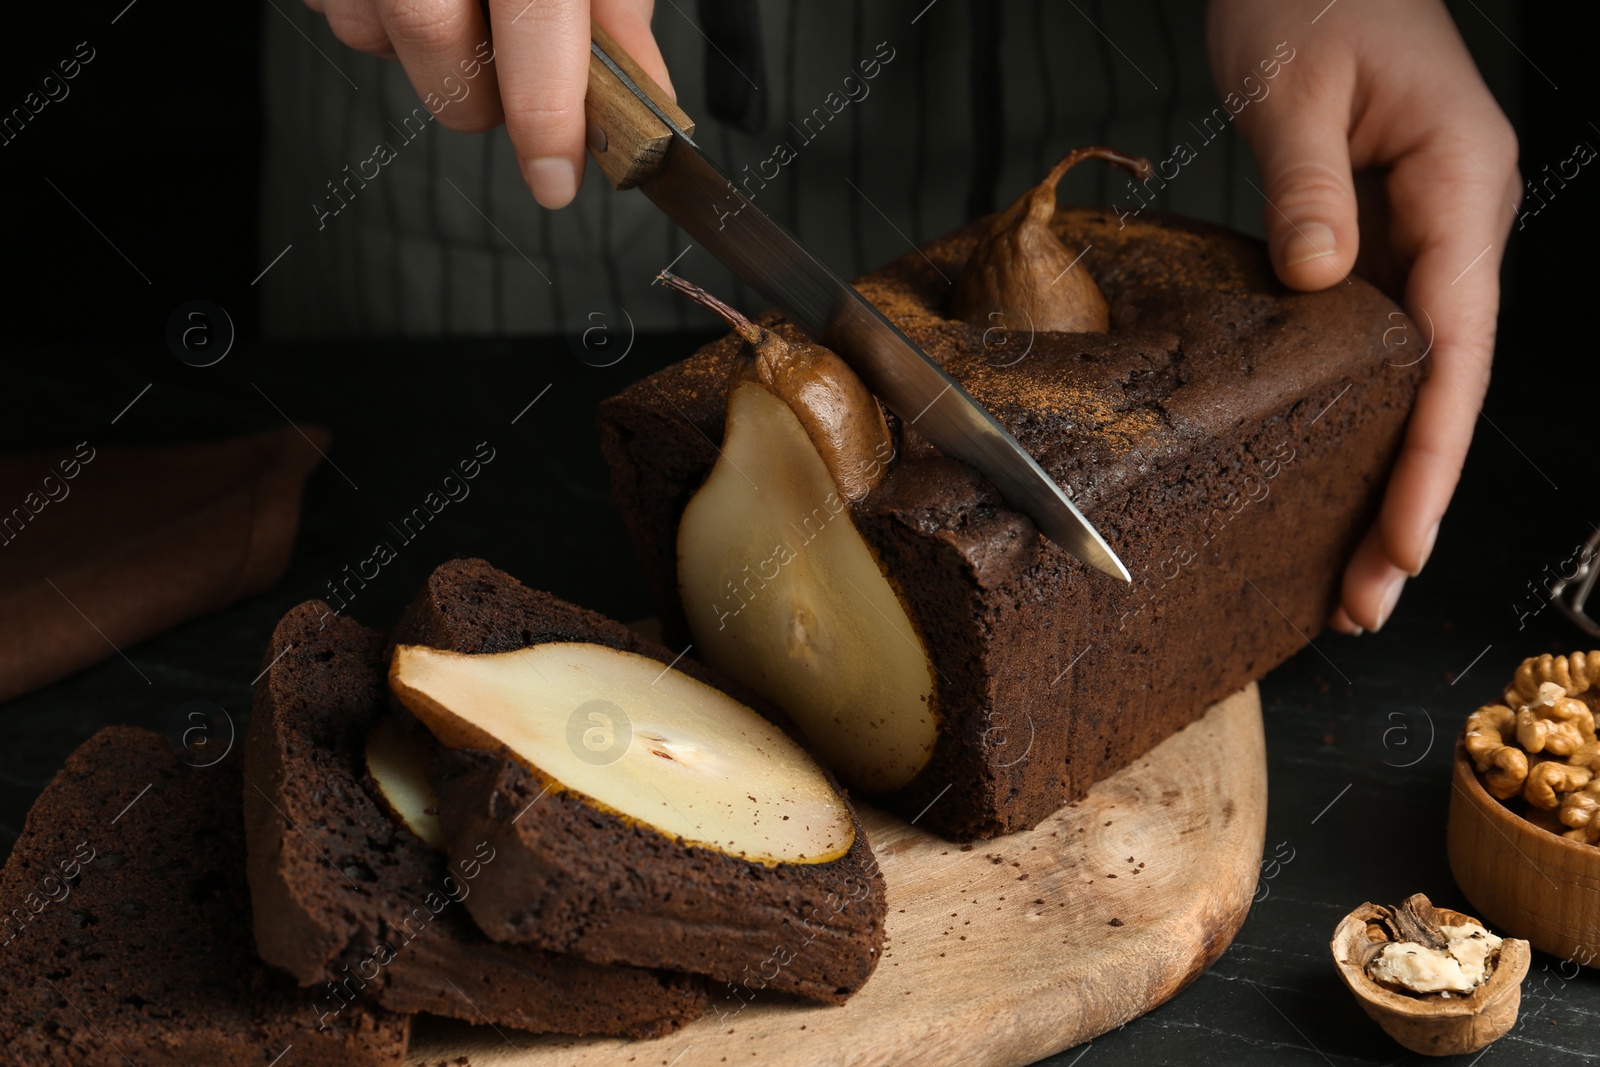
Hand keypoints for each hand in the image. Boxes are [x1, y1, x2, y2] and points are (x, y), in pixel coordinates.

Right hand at [305, 0, 671, 207]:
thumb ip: (615, 8)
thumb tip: (643, 102)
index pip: (530, 23)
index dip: (545, 113)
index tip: (557, 178)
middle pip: (437, 48)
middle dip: (480, 92)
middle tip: (512, 71)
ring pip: (372, 32)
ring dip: (418, 44)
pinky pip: (335, 5)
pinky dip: (376, 8)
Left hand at [1207, 0, 1519, 632]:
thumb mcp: (1294, 86)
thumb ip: (1308, 187)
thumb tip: (1318, 281)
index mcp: (1460, 187)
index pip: (1456, 347)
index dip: (1428, 456)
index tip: (1399, 541)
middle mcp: (1455, 226)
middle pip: (1443, 388)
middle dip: (1407, 500)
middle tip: (1363, 602)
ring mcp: (1420, 240)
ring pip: (1414, 382)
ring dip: (1382, 476)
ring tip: (1347, 577)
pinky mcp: (1376, 247)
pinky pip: (1376, 351)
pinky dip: (1354, 421)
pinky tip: (1326, 479)